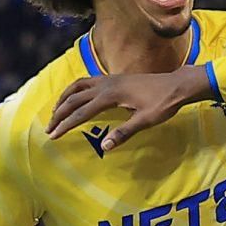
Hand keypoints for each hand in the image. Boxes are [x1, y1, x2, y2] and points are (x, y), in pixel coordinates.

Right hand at [46, 66, 209, 149]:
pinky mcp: (114, 78)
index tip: (53, 136)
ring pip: (78, 86)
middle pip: (74, 98)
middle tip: (48, 129)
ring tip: (55, 112)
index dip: (66, 125)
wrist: (177, 85)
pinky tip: (74, 98)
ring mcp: (109, 79)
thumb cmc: (163, 103)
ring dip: (64, 99)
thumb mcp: (145, 120)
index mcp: (111, 95)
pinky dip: (75, 90)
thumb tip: (105, 146)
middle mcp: (106, 84)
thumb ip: (124, 133)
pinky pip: (87, 81)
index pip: (81, 112)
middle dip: (59, 114)